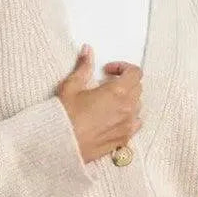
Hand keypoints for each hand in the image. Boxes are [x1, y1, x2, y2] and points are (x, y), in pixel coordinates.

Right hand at [57, 44, 141, 163]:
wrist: (59, 145)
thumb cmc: (63, 117)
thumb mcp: (71, 86)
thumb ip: (83, 67)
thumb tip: (88, 51)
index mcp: (117, 92)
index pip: (135, 73)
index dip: (123, 68)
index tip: (107, 71)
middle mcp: (127, 109)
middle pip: (137, 89)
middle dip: (125, 82)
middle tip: (106, 84)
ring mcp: (126, 126)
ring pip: (137, 107)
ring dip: (127, 100)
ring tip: (109, 102)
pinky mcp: (122, 140)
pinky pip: (134, 125)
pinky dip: (128, 118)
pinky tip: (113, 118)